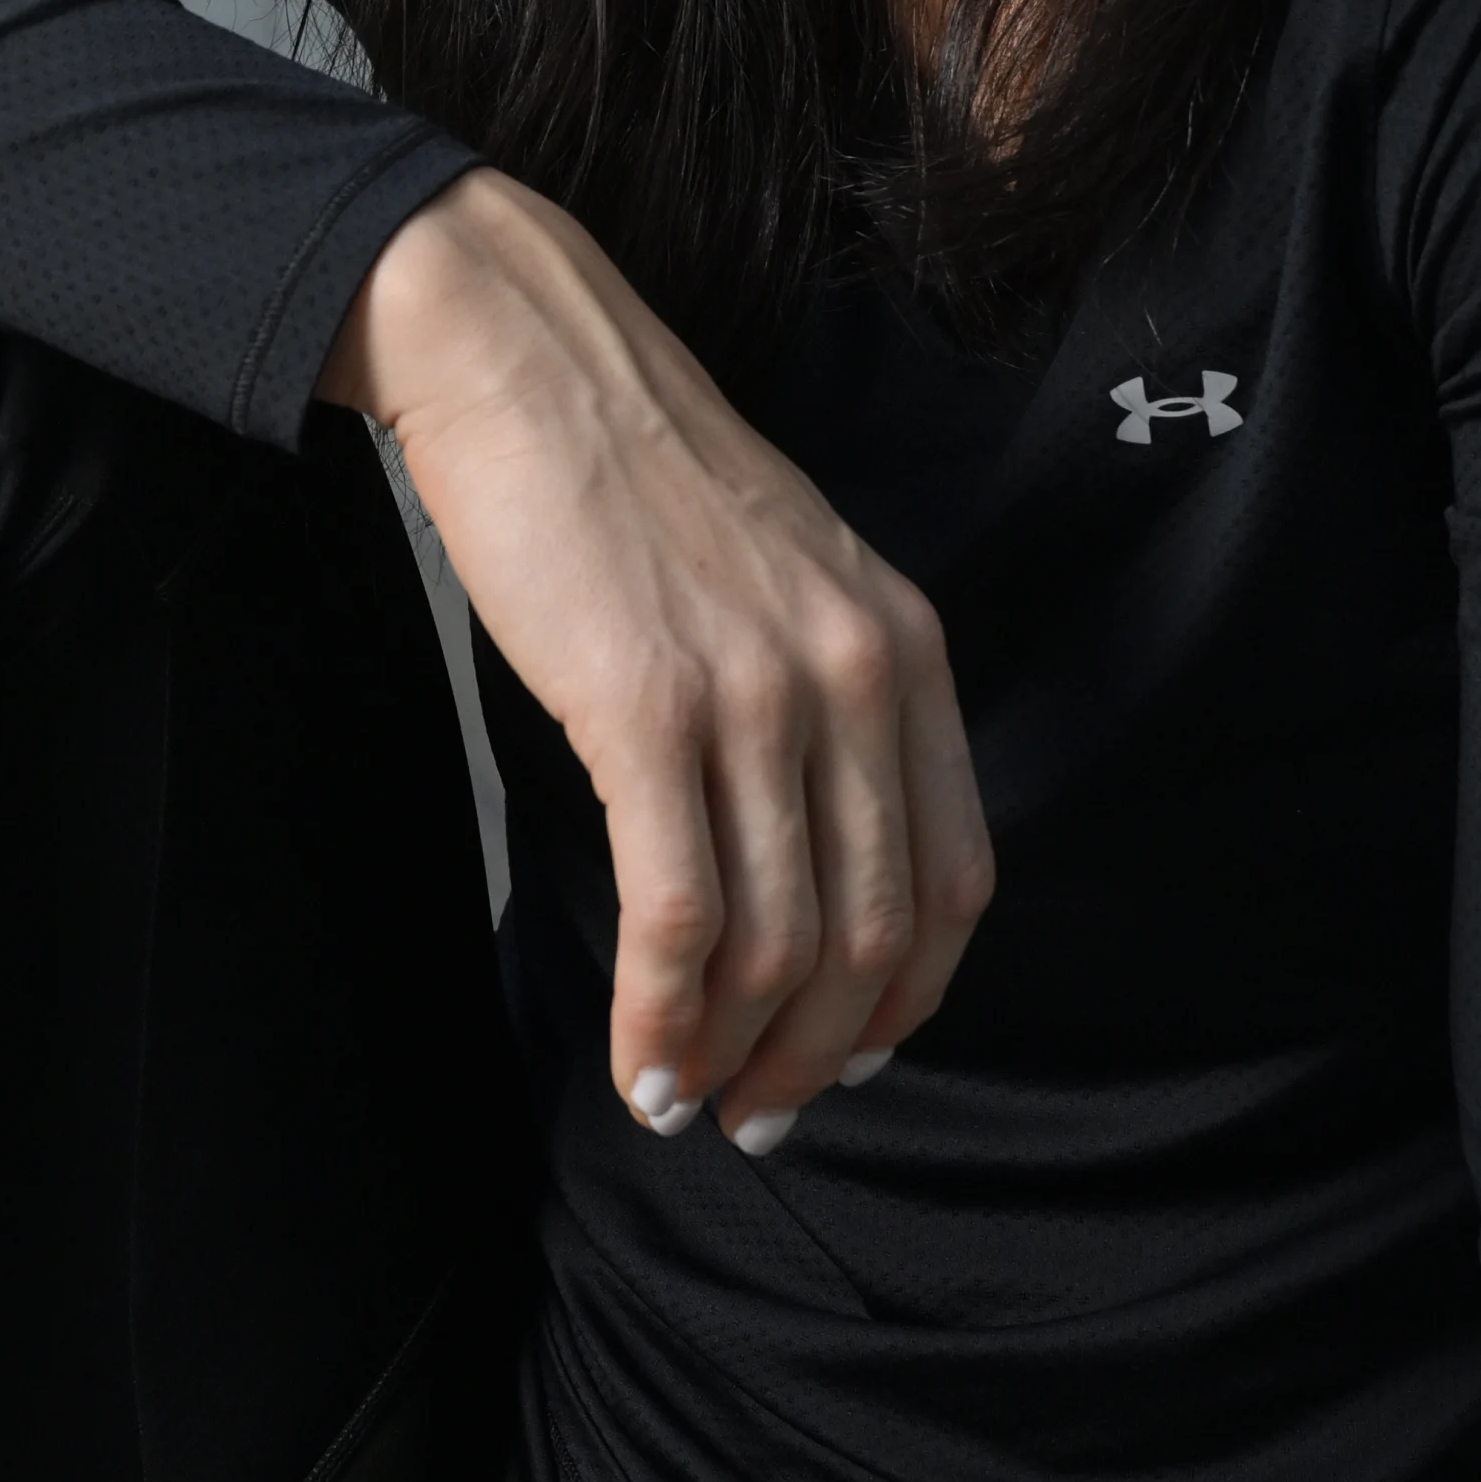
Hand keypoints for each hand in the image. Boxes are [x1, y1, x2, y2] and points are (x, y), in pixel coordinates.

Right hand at [321, 170, 992, 1139]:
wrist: (526, 364)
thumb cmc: (631, 481)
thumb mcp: (785, 583)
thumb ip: (823, 705)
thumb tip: (804, 865)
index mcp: (904, 649)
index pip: (954, 880)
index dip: (904, 1000)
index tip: (847, 1061)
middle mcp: (854, 676)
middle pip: (869, 930)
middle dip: (816, 1054)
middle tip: (757, 1116)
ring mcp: (757, 694)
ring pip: (777, 939)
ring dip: (731, 1054)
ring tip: (681, 1106)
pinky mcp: (646, 709)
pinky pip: (678, 909)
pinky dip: (660, 1011)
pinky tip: (637, 1059)